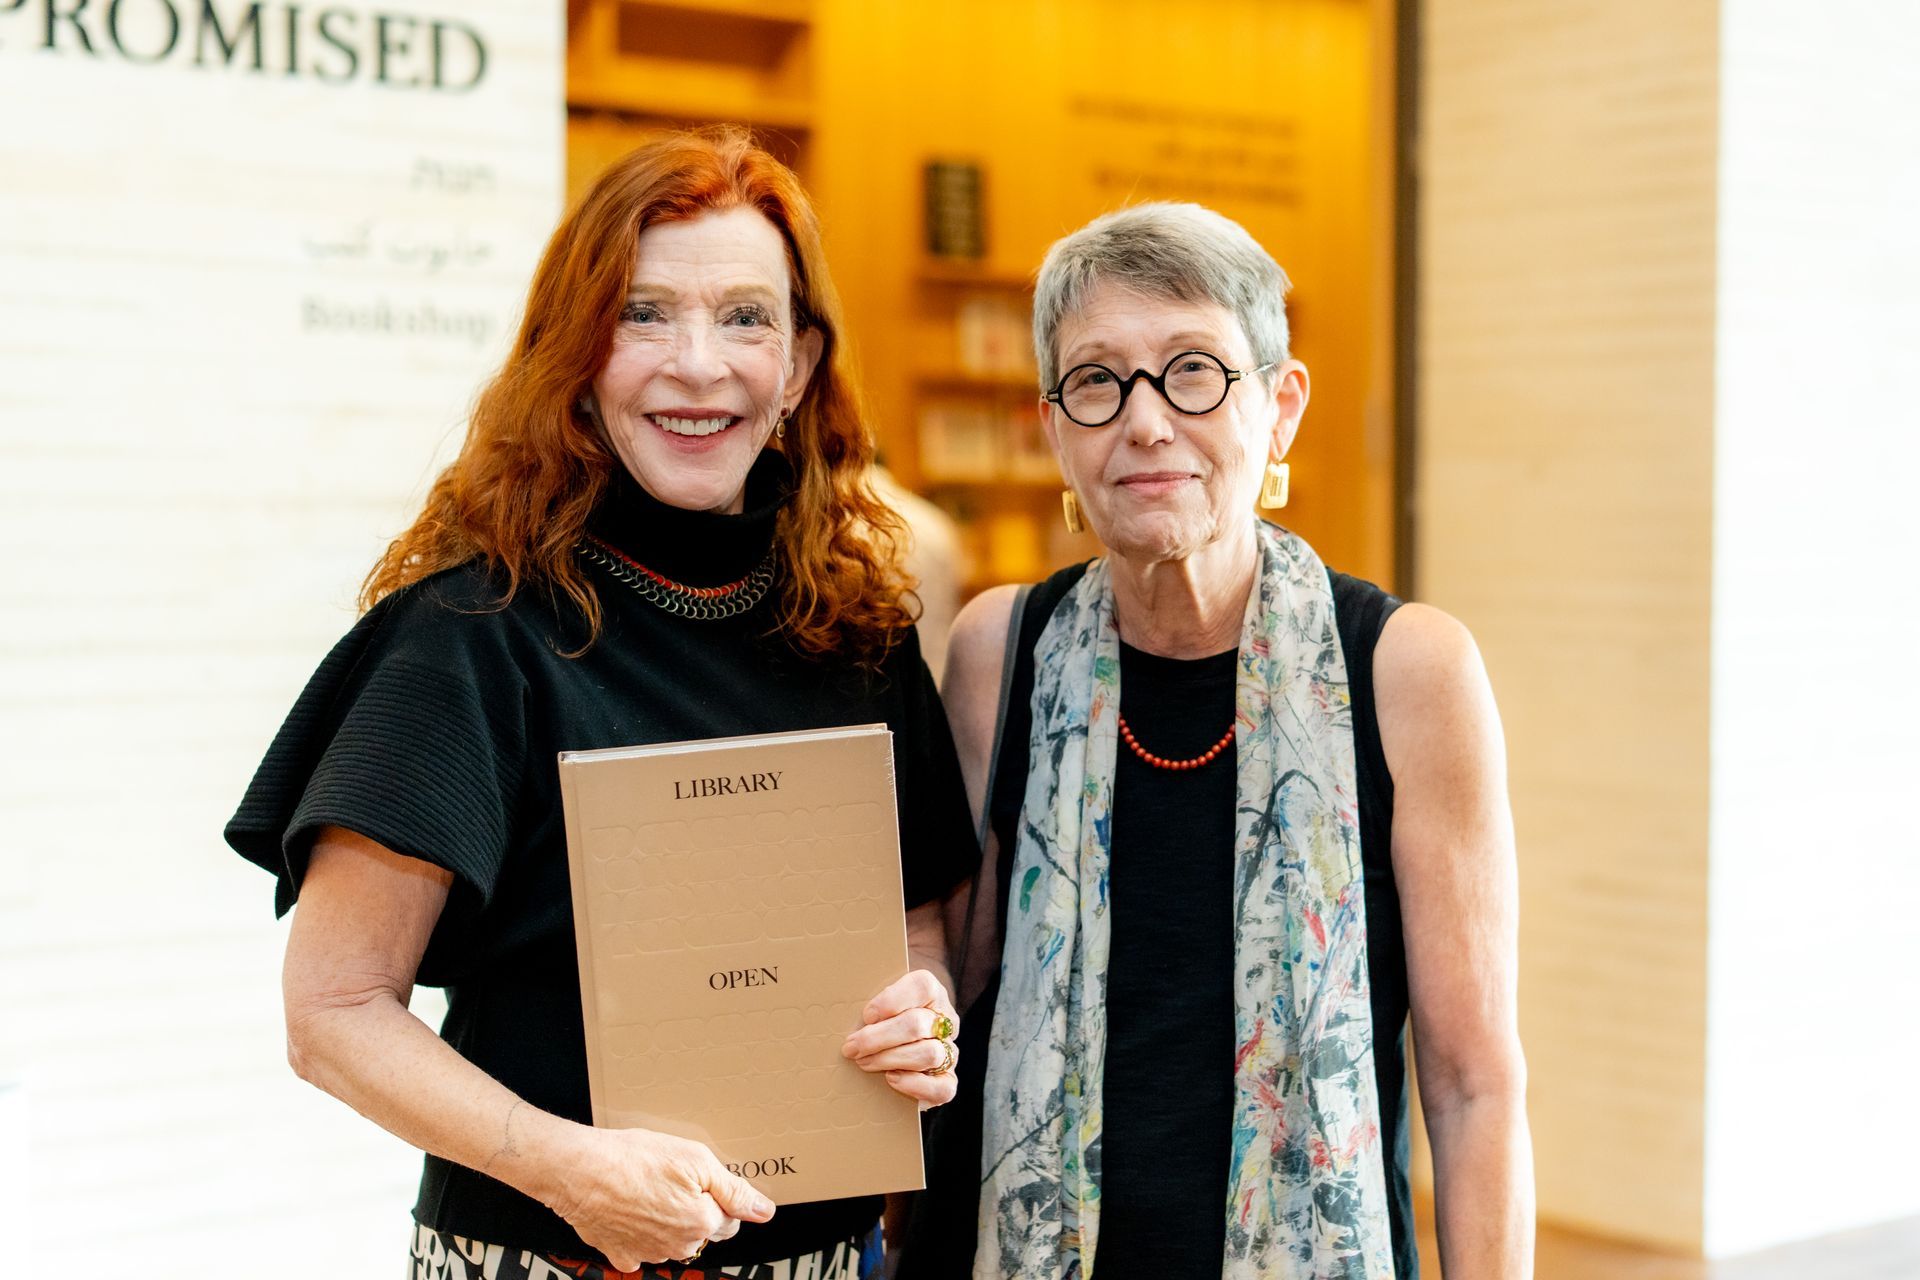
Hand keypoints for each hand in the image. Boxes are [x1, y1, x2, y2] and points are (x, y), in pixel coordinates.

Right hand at [548, 1125, 773, 1270]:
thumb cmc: (635, 1159)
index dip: (718, 1196)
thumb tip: (764, 1211)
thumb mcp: (697, 1160)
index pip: (730, 1219)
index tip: (700, 1181)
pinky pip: (639, 1248)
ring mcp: (647, 1254)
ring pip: (672, 1240)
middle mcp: (678, 1246)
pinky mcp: (620, 1254)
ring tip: (648, 1189)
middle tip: (672, 1181)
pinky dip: (638, 1232)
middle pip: (702, 1232)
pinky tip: (630, 1208)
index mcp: (702, 1223)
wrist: (581, 1171)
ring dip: (667, 1221)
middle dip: (695, 1210)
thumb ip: (735, 1190)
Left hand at [842, 968, 959, 1108]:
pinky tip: (891, 1079)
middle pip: (917, 1024)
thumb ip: (867, 1004)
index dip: (892, 1000)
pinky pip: (942, 1087)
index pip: (921, 986)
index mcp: (931, 993)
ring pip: (928, 1054)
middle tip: (851, 1047)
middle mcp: (945, 1020)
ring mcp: (949, 1051)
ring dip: (889, 1059)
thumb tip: (839, 1011)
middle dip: (878, 1038)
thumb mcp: (875, 1005)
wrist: (895, 1047)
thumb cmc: (879, 1022)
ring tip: (863, 1063)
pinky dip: (914, 1084)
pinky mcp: (948, 1080)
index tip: (866, 1015)